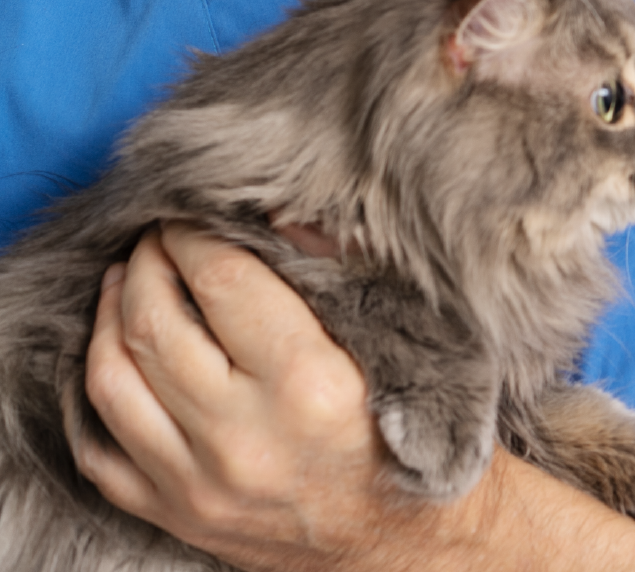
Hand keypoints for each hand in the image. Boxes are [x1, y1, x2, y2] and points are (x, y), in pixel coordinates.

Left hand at [72, 223, 634, 571]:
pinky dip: (99, 390)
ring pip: (112, 379)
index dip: (197, 235)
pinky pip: (102, 447)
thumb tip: (279, 213)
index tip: (194, 214)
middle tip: (160, 236)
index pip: (222, 281)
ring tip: (131, 282)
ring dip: (111, 315)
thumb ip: (340, 272)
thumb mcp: (405, 339)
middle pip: (155, 322)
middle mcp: (243, 436)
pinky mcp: (176, 513)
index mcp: (308, 384)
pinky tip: (119, 354)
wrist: (412, 538)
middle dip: (150, 262)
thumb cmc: (417, 428)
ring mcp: (199, 482)